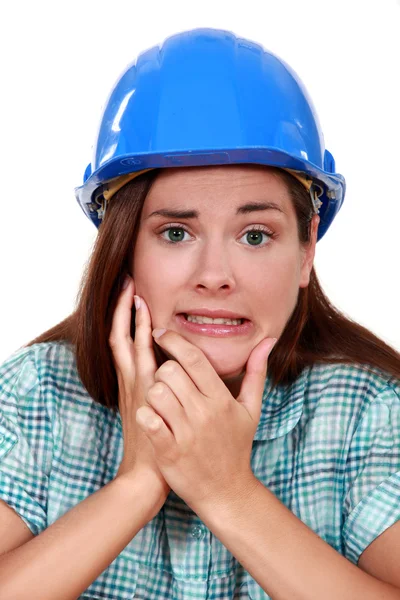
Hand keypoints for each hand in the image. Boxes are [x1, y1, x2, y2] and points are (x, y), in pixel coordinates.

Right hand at [109, 275, 170, 502]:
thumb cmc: (161, 443)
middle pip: (121, 336)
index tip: (135, 294)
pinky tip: (147, 324)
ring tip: (134, 293)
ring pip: (126, 345)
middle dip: (123, 309)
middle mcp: (131, 381)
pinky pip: (136, 364)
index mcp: (136, 382)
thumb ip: (165, 391)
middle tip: (128, 282)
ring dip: (129, 319)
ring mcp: (134, 388)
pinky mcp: (142, 397)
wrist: (148, 475)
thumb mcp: (160, 412)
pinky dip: (137, 342)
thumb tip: (173, 371)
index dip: (129, 318)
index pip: (128, 342)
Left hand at [134, 315, 276, 510]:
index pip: (193, 358)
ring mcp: (185, 433)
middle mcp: (203, 413)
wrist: (226, 492)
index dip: (173, 340)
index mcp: (221, 399)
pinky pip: (148, 419)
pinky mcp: (168, 451)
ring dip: (153, 392)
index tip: (161, 333)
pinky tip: (153, 419)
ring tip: (161, 401)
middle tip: (166, 381)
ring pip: (155, 392)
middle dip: (163, 370)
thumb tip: (268, 341)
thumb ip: (256, 373)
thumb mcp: (251, 410)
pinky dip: (145, 415)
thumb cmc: (236, 446)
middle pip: (169, 371)